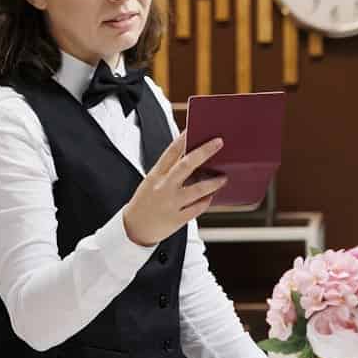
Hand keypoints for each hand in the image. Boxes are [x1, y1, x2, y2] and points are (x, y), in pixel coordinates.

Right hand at [121, 132, 225, 246]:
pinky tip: (211, 196)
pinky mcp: (177, 219)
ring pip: (197, 190)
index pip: (170, 152)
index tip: (194, 128)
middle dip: (204, 152)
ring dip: (213, 182)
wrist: (134, 229)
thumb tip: (195, 158)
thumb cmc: (146, 202)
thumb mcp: (152, 182)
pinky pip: (198, 208)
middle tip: (218, 142)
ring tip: (223, 177)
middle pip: (186, 166)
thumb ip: (170, 171)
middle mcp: (163, 188)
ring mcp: (170, 204)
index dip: (182, 139)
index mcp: (155, 175)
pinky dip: (206, 201)